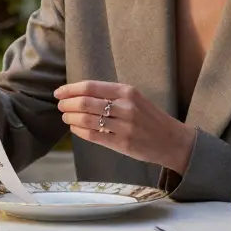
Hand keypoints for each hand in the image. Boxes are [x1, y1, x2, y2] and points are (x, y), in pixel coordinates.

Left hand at [53, 81, 195, 172]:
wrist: (172, 140)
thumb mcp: (135, 98)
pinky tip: (75, 129)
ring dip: (71, 118)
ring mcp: (124, 126)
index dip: (70, 89)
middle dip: (67, 104)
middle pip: (85, 103)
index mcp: (127, 91)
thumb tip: (79, 94)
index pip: (91, 87)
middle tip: (60, 106)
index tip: (59, 92)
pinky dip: (79, 131)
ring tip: (66, 117)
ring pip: (87, 120)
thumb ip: (111, 95)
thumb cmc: (150, 117)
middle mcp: (125, 107)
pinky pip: (93, 136)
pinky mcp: (122, 143)